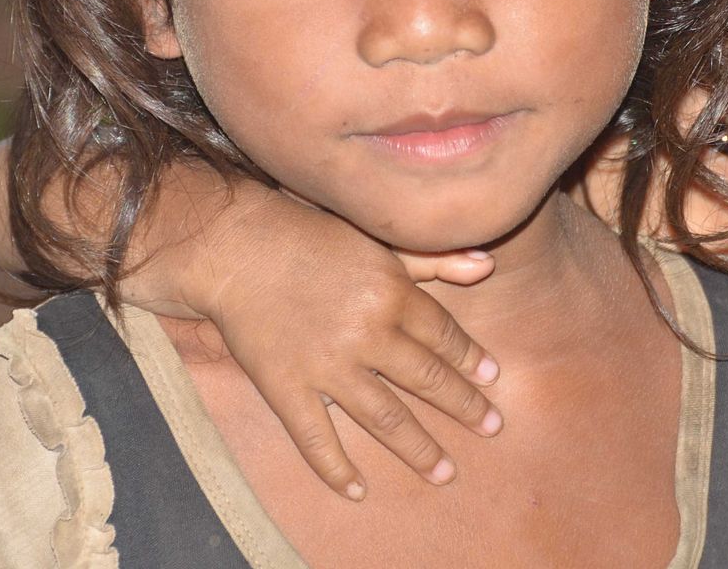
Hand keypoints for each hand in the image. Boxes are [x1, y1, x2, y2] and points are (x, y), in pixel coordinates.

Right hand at [198, 198, 501, 499]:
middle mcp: (367, 335)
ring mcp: (327, 367)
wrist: (236, 247)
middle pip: (426, 379)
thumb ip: (432, 260)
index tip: (491, 378)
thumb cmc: (310, 237)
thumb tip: (487, 264)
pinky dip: (336, 469)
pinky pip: (316, 438)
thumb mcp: (376, 242)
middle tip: (492, 427)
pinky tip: (358, 490)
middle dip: (464, 406)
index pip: (444, 335)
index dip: (470, 358)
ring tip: (445, 471)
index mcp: (391, 295)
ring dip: (419, 448)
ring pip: (385, 417)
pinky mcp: (287, 388)